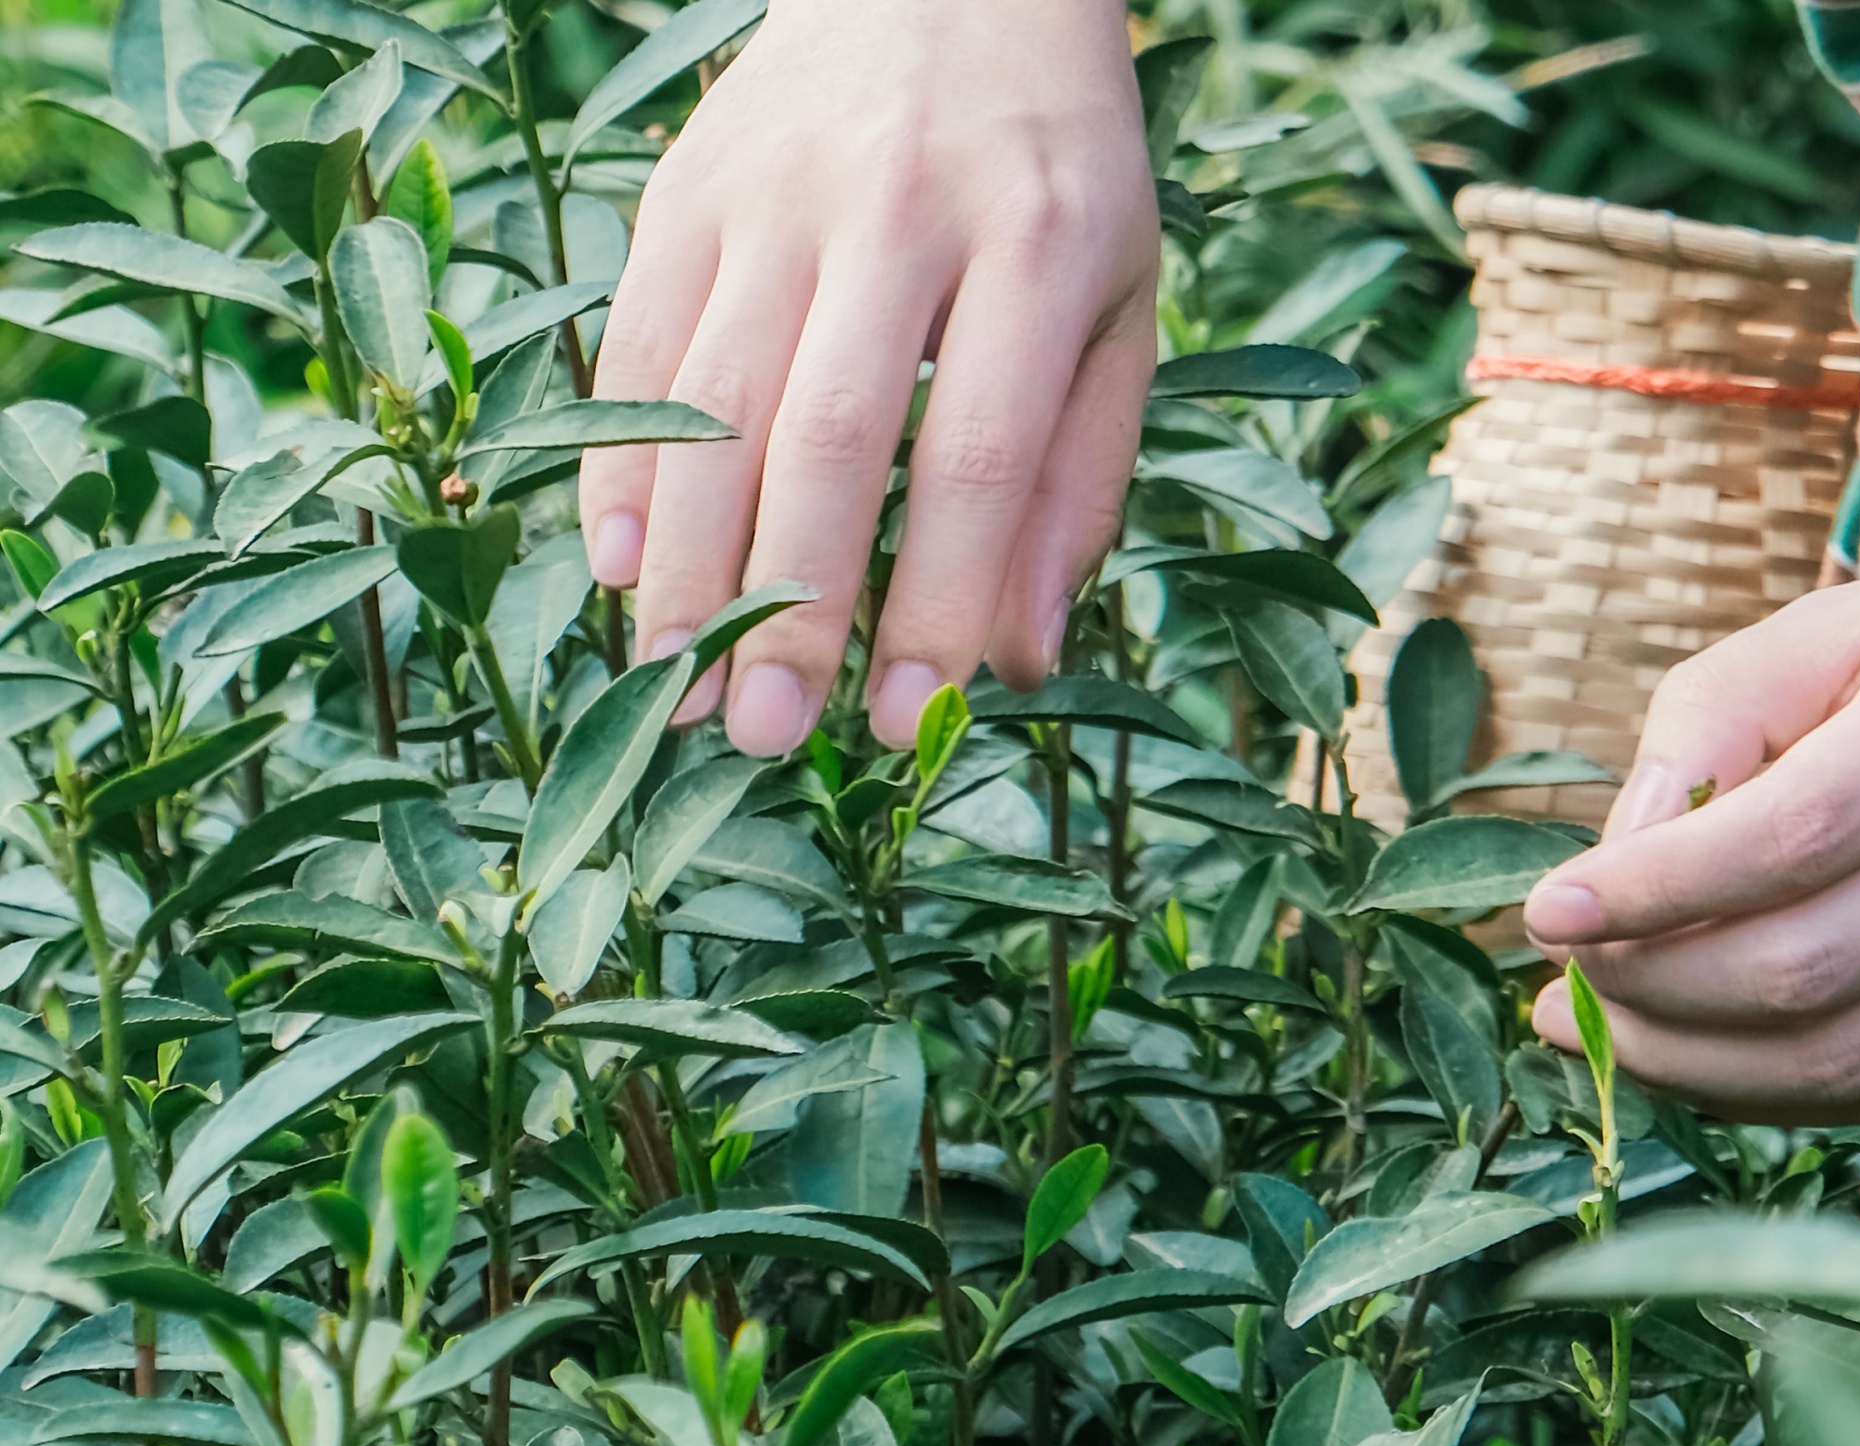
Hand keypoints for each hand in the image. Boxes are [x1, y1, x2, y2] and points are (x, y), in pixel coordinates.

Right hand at [579, 0, 1160, 752]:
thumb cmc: (1056, 172)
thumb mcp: (1121, 305)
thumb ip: (1080, 479)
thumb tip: (1021, 660)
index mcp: (1039, 244)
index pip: (981, 457)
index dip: (939, 601)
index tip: (904, 722)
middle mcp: (901, 209)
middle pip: (830, 434)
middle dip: (789, 600)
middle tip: (762, 733)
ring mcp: (779, 188)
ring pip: (711, 396)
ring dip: (683, 556)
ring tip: (674, 681)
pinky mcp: (686, 182)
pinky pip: (635, 339)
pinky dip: (617, 462)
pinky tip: (613, 567)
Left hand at [1522, 533, 1859, 1123]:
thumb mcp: (1856, 618)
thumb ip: (1717, 715)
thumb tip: (1611, 856)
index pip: (1789, 836)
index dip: (1652, 890)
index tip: (1546, 909)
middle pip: (1806, 969)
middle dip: (1649, 996)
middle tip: (1560, 984)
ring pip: (1846, 1059)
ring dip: (1693, 1069)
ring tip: (1605, 1034)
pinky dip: (1776, 1098)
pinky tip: (1701, 1063)